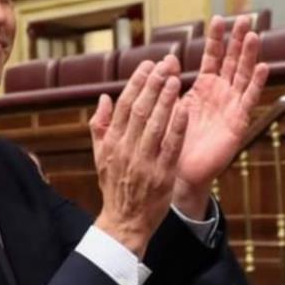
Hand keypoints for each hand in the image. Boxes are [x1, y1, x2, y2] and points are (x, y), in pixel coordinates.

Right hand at [88, 57, 188, 257]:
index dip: (137, 82)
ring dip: (166, 100)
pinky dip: (178, 126)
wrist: (124, 221)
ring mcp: (144, 162)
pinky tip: (186, 108)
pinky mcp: (161, 174)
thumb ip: (99, 126)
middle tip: (166, 63)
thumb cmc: (114, 185)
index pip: (123, 105)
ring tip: (176, 78)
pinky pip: (171, 146)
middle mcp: (125, 149)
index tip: (148, 64)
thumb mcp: (99, 155)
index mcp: (110, 142)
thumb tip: (104, 97)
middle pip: (139, 109)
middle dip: (153, 84)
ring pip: (155, 124)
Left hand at [172, 15, 268, 216]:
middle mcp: (220, 94)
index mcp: (203, 88)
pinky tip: (263, 66)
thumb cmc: (172, 140)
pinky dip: (255, 83)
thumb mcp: (167, 107)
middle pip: (232, 61)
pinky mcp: (237, 122)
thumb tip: (165, 60)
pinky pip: (248, 99)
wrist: (178, 171)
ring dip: (248, 55)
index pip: (212, 57)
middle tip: (244, 17)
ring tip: (253, 34)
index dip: (216, 39)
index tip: (218, 18)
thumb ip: (167, 85)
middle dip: (238, 40)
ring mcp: (230, 106)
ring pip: (242, 75)